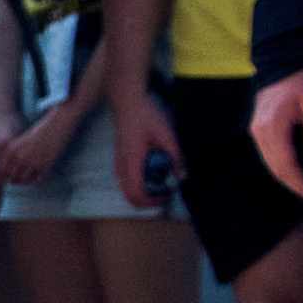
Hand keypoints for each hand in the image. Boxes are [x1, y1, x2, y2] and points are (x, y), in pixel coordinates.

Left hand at [0, 100, 82, 186]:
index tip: (13, 172)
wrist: (57, 125)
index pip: (2, 171)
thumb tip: (5, 172)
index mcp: (12, 150)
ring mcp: (32, 162)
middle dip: (16, 179)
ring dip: (27, 180)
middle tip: (24, 175)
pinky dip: (38, 179)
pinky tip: (41, 173)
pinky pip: (38, 180)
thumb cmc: (38, 132)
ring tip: (32, 175)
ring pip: (24, 181)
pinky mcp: (45, 165)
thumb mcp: (19, 141)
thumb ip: (10, 153)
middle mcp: (20, 157)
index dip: (6, 174)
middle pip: (12, 178)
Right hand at [113, 84, 183, 209]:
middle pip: (129, 196)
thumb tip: (183, 176)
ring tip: (160, 181)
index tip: (167, 194)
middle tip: (164, 193)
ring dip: (143, 192)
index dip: (152, 201)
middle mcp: (122, 165)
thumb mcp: (167, 134)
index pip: (137, 193)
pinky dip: (138, 183)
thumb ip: (176, 157)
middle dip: (147, 201)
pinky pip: (126, 180)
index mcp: (133, 160)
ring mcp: (119, 162)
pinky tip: (152, 171)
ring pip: (127, 189)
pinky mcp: (120, 158)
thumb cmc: (146, 114)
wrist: (129, 101)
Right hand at [249, 70, 302, 201]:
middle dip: (298, 186)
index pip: (288, 168)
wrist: (287, 57)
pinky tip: (300, 169)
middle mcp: (259, 132)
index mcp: (273, 128)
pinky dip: (284, 165)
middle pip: (277, 170)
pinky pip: (271, 153)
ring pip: (272, 164)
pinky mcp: (259, 127)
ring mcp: (256, 130)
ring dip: (291, 178)